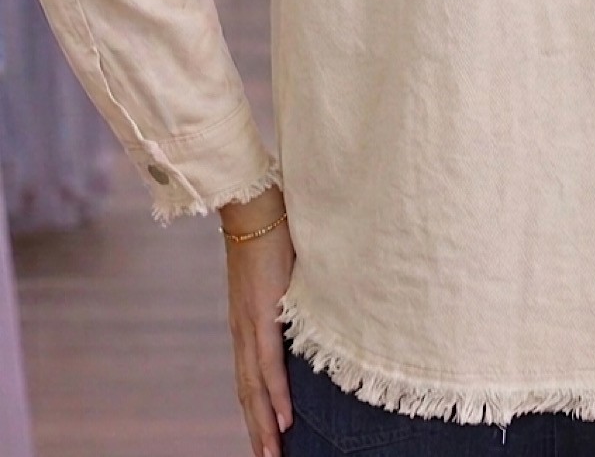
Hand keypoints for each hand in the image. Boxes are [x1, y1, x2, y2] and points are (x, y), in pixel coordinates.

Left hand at [222, 186, 296, 456]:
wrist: (254, 204)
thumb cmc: (271, 231)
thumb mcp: (281, 275)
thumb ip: (288, 298)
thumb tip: (310, 311)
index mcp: (246, 322)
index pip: (249, 377)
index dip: (256, 410)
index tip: (267, 437)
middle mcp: (243, 330)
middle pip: (248, 393)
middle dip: (258, 430)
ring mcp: (249, 324)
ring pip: (255, 388)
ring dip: (264, 425)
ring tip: (273, 454)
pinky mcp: (261, 314)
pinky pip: (268, 364)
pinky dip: (275, 395)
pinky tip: (283, 419)